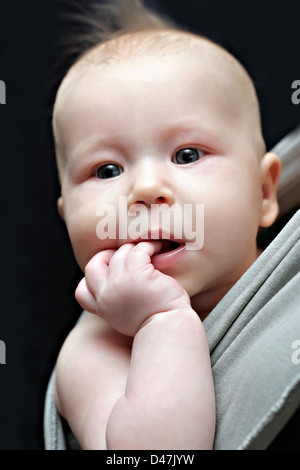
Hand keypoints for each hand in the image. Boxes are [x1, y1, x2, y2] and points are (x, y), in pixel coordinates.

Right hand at [75, 242, 190, 335]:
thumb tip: (123, 288)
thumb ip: (120, 305)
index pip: (82, 291)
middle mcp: (107, 296)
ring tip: (149, 251)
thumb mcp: (129, 319)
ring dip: (133, 249)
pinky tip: (157, 249)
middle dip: (105, 256)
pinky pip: (138, 250)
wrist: (170, 330)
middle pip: (92, 267)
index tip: (109, 273)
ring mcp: (120, 284)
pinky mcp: (137, 274)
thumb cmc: (159, 325)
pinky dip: (147, 247)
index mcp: (104, 309)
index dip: (91, 279)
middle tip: (124, 255)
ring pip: (119, 254)